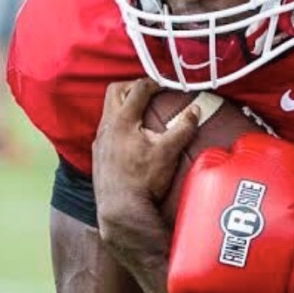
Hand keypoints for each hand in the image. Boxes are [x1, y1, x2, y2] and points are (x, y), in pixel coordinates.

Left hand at [93, 78, 198, 252]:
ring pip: (108, 111)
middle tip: (150, 92)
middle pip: (115, 92)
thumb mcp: (168, 152)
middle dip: (132, 87)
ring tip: (142, 113)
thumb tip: (195, 110)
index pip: (137, 89)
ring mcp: (100, 141)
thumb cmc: (143, 180)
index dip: (153, 83)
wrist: (121, 209)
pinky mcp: (98, 155)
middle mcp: (107, 127)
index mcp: (123, 120)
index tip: (165, 85)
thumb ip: (183, 128)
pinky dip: (119, 125)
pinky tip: (132, 138)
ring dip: (124, 106)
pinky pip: (106, 130)